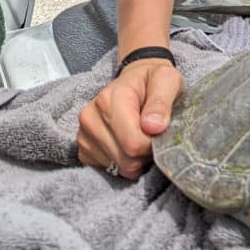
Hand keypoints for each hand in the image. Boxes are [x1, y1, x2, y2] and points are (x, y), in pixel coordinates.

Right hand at [77, 59, 183, 178]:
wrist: (135, 80)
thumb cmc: (152, 80)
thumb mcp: (166, 79)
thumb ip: (162, 102)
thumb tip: (153, 127)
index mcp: (109, 100)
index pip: (134, 143)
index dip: (153, 143)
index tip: (160, 131)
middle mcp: (90, 118)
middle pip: (127, 160)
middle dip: (146, 152)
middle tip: (152, 133)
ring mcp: (84, 135)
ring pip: (120, 167)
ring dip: (137, 158)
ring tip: (141, 135)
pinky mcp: (84, 150)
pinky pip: (110, 170)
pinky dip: (124, 162)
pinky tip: (128, 142)